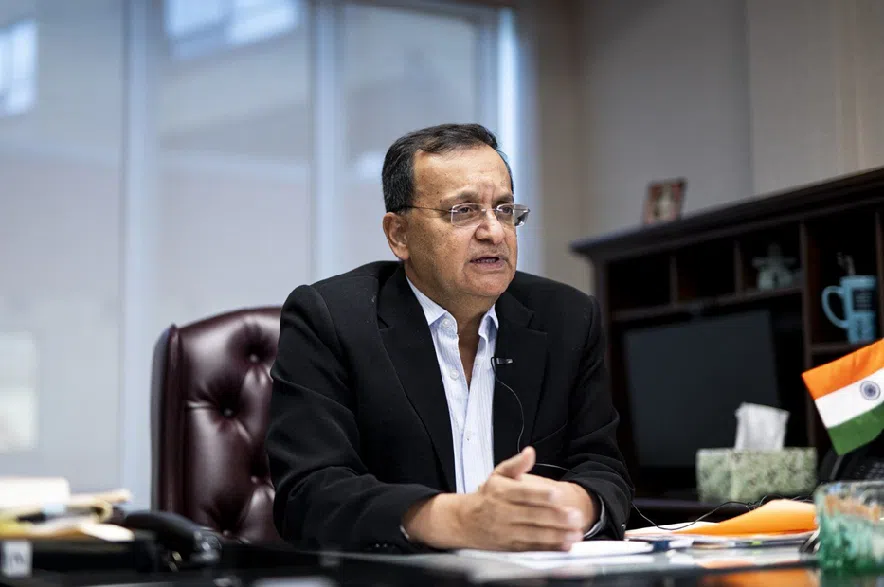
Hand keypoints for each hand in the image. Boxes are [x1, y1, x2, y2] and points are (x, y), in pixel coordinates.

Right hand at [401, 447, 595, 550]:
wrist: (464, 521)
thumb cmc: (487, 496)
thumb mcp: (498, 475)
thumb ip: (516, 464)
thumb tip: (530, 452)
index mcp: (501, 492)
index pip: (523, 493)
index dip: (541, 494)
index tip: (558, 494)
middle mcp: (503, 512)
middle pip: (532, 515)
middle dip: (555, 517)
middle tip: (575, 516)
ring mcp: (506, 531)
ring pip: (533, 533)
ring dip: (556, 534)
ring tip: (575, 532)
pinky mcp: (510, 546)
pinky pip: (531, 548)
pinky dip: (548, 547)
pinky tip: (564, 545)